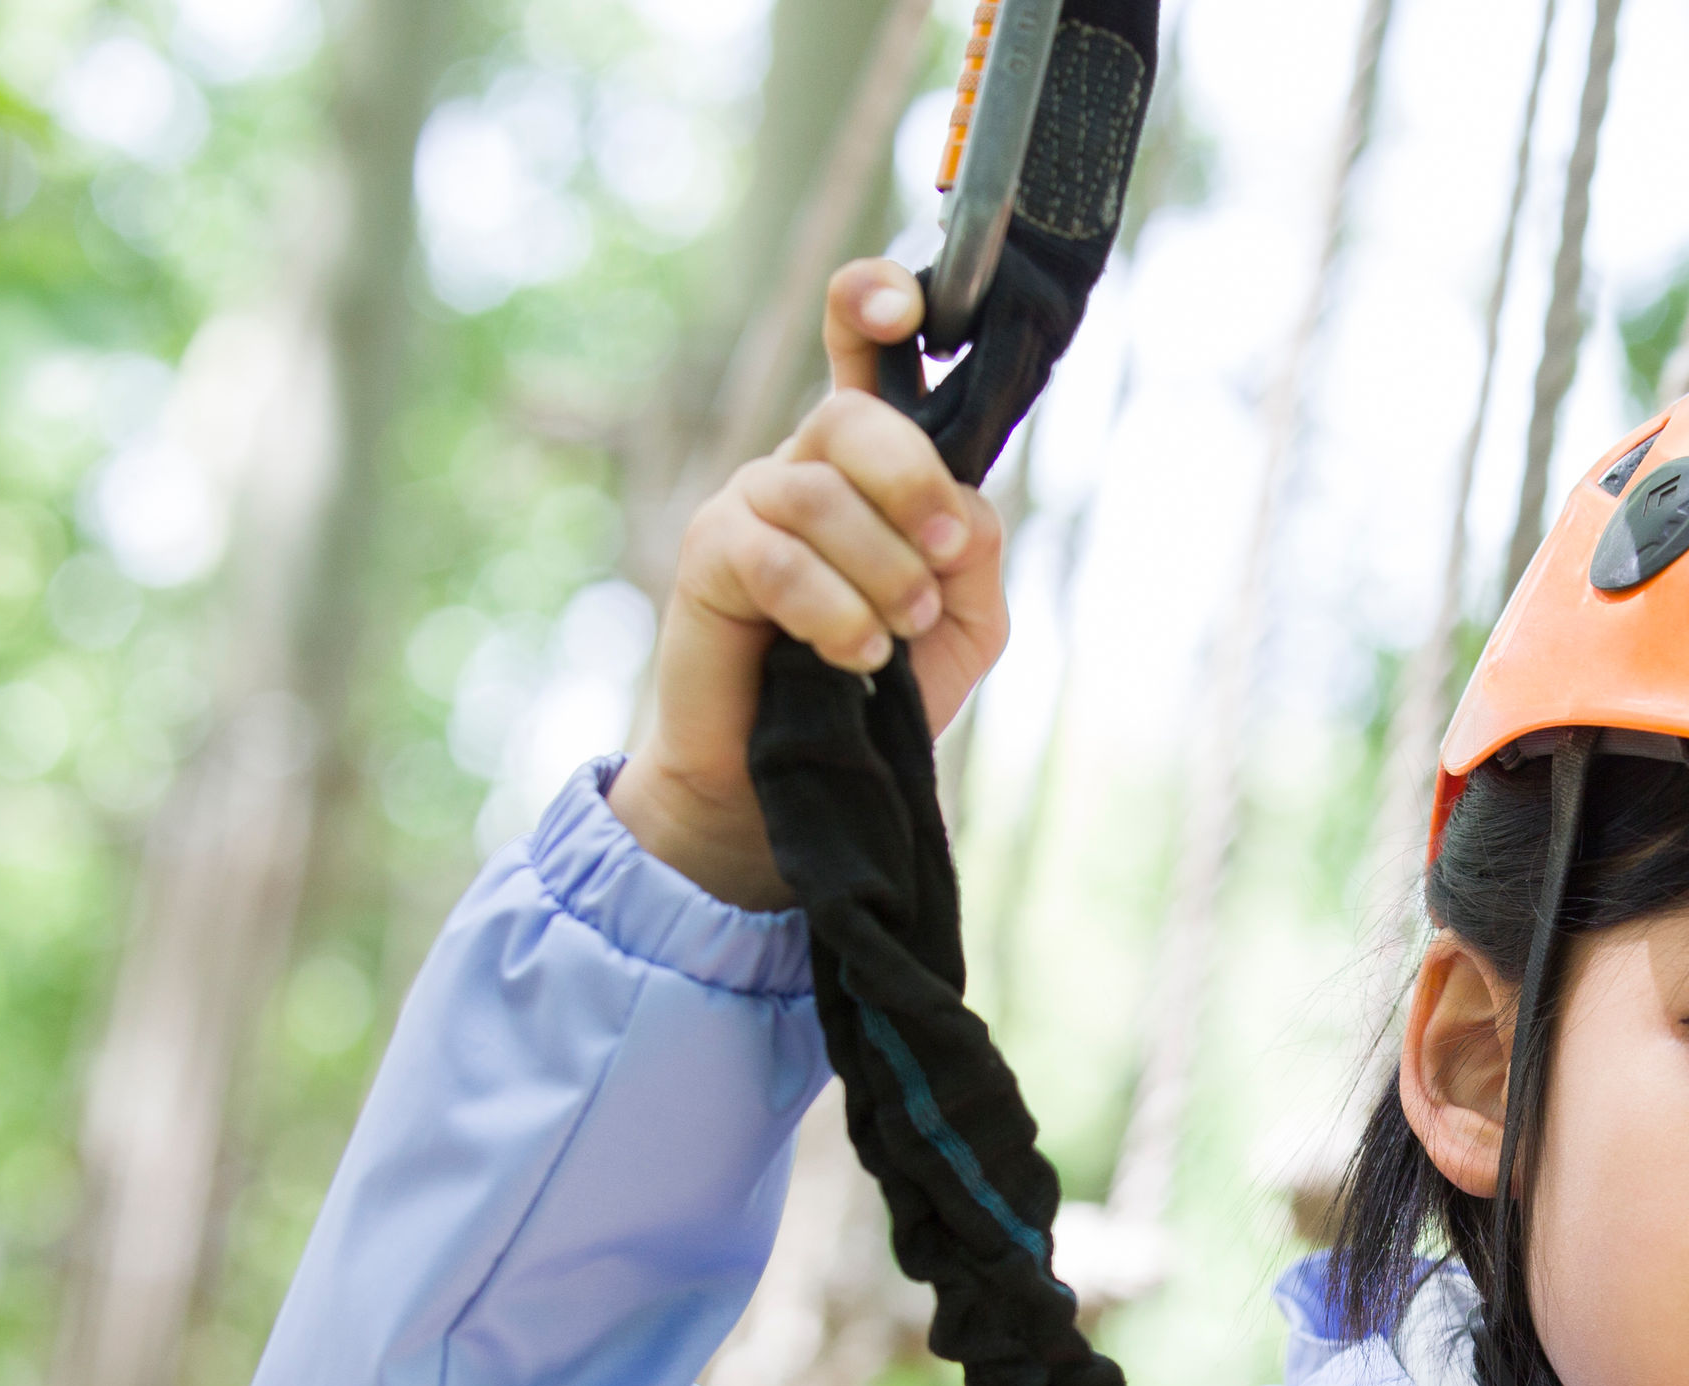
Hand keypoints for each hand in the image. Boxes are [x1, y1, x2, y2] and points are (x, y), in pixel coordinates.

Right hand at [618, 260, 1010, 909]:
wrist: (792, 779)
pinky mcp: (708, 555)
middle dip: (914, 483)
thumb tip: (962, 509)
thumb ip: (979, 551)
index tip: (901, 304)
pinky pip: (776, 555)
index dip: (873, 303)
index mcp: (871, 465)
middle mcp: (804, 466)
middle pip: (854, 416)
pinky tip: (853, 655)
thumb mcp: (966, 620)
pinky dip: (831, 609)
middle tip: (946, 557)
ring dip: (882, 570)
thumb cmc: (882, 693)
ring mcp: (749, 502)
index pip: (863, 354)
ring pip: (820, 493)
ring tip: (899, 634)